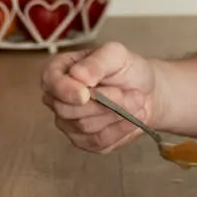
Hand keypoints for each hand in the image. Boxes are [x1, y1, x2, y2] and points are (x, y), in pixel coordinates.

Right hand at [41, 42, 159, 153]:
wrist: (145, 91)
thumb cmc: (126, 69)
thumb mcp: (116, 55)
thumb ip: (96, 62)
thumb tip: (78, 75)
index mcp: (60, 71)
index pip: (50, 82)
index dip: (65, 90)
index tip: (84, 94)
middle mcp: (58, 99)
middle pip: (66, 109)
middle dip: (102, 103)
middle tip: (128, 93)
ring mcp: (69, 123)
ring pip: (85, 126)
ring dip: (116, 114)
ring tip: (135, 101)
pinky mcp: (85, 141)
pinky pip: (98, 142)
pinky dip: (120, 129)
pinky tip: (132, 117)